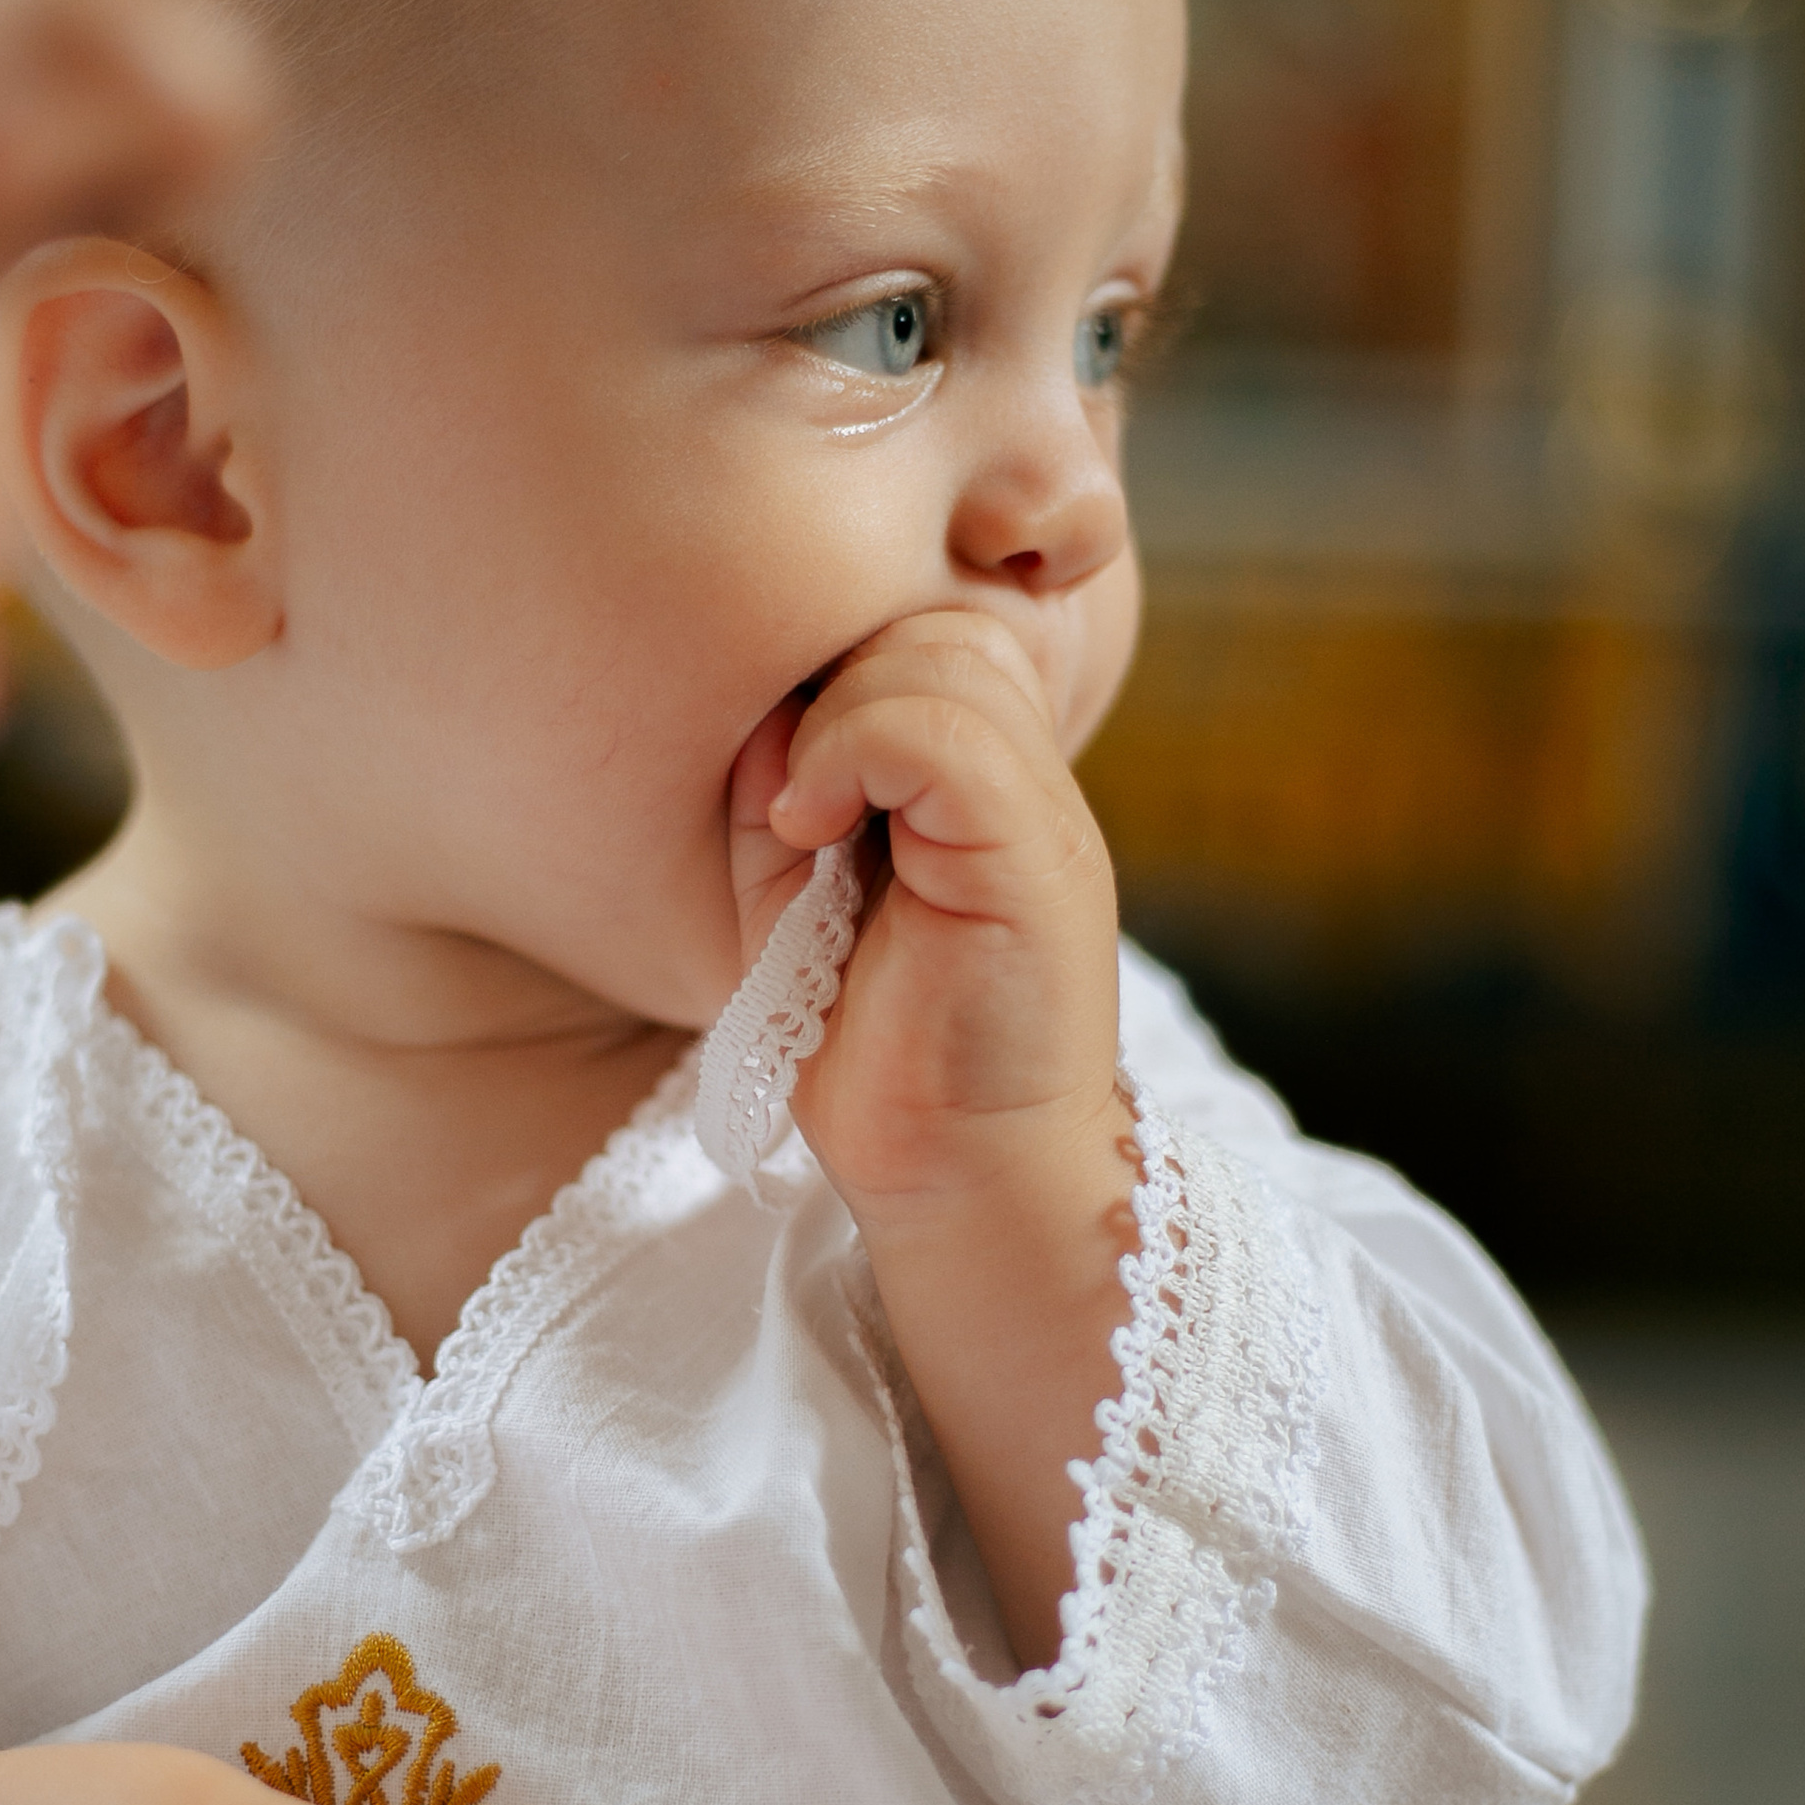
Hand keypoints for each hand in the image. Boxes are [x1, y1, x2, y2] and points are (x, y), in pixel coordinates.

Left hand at [731, 609, 1124, 1218]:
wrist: (962, 1180)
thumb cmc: (876, 1056)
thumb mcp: (794, 902)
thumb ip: (777, 796)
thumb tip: (762, 712)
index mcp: (984, 784)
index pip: (927, 636)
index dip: (841, 670)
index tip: (784, 776)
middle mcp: (1029, 784)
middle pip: (938, 624)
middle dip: (839, 681)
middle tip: (791, 797)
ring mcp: (1042, 817)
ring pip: (943, 657)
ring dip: (839, 718)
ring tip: (800, 823)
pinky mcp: (1032, 862)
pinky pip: (943, 733)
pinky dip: (852, 751)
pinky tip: (808, 830)